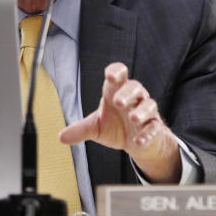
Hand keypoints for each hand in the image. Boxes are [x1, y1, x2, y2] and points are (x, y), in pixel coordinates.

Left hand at [59, 62, 180, 182]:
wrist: (138, 143)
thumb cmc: (117, 127)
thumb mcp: (96, 127)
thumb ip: (80, 129)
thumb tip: (61, 137)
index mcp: (116, 92)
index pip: (119, 75)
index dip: (116, 72)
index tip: (111, 75)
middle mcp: (134, 99)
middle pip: (135, 87)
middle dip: (127, 93)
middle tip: (118, 101)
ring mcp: (146, 113)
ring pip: (148, 105)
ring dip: (141, 111)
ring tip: (133, 118)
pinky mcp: (155, 128)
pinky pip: (154, 128)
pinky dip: (147, 134)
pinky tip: (138, 141)